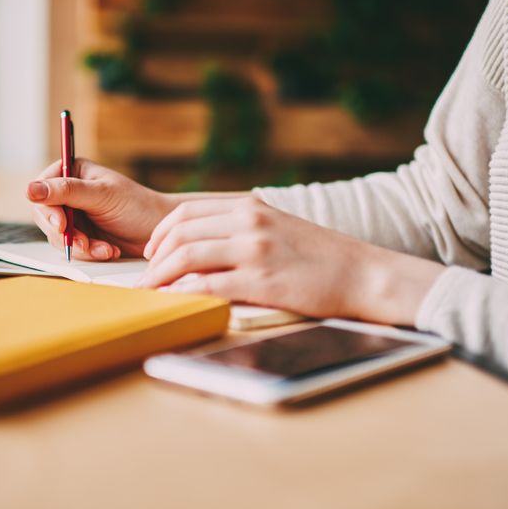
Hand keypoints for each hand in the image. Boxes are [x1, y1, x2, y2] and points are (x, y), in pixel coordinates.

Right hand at [27, 158, 177, 260]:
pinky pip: (73, 249)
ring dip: (81, 246)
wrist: (159, 231)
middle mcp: (69, 193)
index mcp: (72, 172)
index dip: (48, 208)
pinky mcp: (82, 236)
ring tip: (104, 248)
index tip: (61, 224)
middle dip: (66, 234)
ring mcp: (74, 216)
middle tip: (84, 243)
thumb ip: (66, 191)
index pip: (42, 189)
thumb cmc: (137, 205)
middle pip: (46, 216)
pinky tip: (109, 251)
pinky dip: (90, 253)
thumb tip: (30, 189)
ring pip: (58, 236)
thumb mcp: (101, 195)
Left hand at [140, 197, 444, 324]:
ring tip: (151, 292)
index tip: (151, 253)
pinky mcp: (262, 280)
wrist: (363, 274)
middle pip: (180, 233)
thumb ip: (242, 229)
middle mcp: (249, 222)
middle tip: (144, 278)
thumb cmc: (321, 257)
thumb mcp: (278, 227)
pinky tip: (175, 302)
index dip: (161, 234)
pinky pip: (209, 285)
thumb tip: (201, 246)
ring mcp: (255, 250)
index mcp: (250, 206)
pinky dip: (184, 293)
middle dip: (154, 258)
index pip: (186, 212)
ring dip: (160, 276)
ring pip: (187, 256)